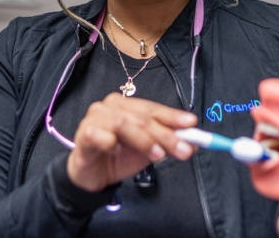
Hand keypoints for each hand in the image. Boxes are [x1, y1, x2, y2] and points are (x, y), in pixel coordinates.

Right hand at [66, 92, 197, 191]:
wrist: (92, 174)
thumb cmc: (119, 156)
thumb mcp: (148, 150)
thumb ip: (167, 144)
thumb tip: (194, 143)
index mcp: (126, 105)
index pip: (152, 108)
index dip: (172, 116)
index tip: (191, 124)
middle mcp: (110, 106)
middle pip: (141, 117)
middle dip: (164, 134)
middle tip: (182, 149)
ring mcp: (95, 118)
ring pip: (122, 122)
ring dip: (143, 139)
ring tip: (157, 155)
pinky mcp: (84, 134)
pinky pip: (98, 134)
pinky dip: (110, 141)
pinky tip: (115, 150)